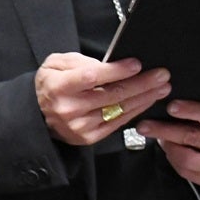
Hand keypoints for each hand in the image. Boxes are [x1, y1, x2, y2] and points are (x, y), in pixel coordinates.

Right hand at [35, 52, 169, 145]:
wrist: (37, 112)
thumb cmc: (51, 84)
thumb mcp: (57, 64)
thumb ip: (81, 62)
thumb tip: (111, 65)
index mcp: (59, 87)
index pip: (92, 77)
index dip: (117, 71)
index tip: (137, 64)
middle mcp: (69, 108)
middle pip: (112, 94)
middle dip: (141, 83)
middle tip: (161, 75)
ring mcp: (80, 126)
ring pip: (119, 110)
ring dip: (144, 98)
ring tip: (162, 88)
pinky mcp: (88, 137)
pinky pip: (118, 123)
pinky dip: (135, 111)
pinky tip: (146, 101)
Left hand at [134, 100, 199, 191]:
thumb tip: (176, 108)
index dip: (190, 110)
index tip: (171, 106)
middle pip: (192, 139)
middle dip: (164, 131)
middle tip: (145, 126)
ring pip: (187, 160)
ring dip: (168, 149)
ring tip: (160, 139)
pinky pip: (189, 174)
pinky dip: (175, 162)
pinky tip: (172, 153)